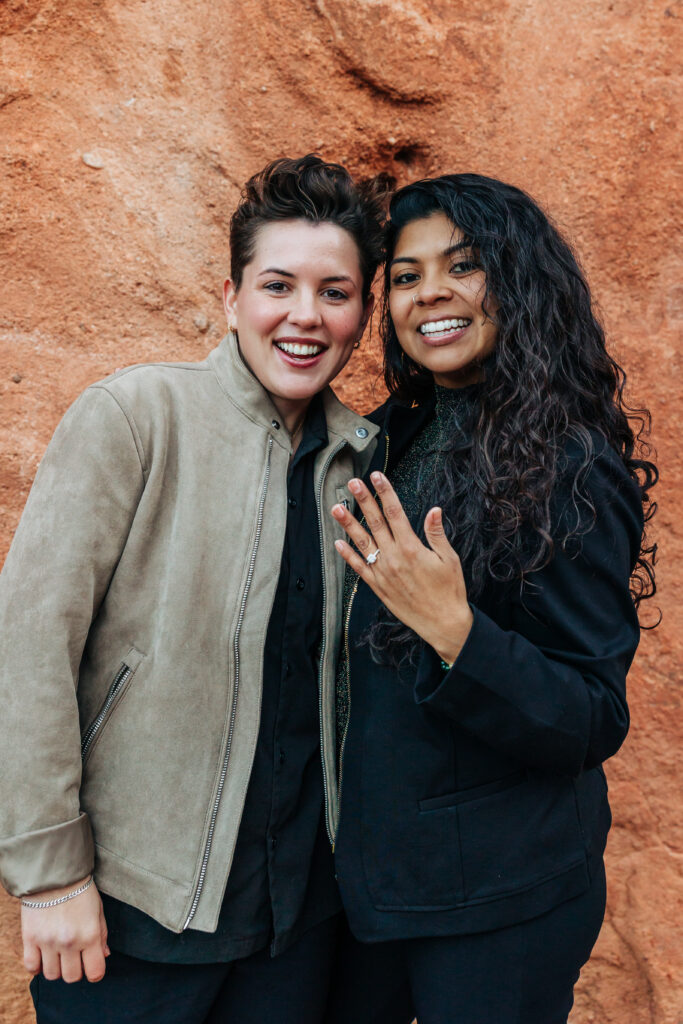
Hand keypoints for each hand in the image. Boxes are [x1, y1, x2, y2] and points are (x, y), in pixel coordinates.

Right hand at [21, 876, 109, 982]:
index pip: (95, 972)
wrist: (54, 873)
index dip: (95, 973)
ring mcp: (48, 942)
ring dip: (56, 968)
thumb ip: (102, 935)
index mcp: (90, 935)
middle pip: (71, 977)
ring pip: (51, 975)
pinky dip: (37, 966)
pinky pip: (31, 967)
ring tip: (58, 954)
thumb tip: (104, 955)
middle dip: (75, 970)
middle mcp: (69, 942)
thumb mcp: (98, 909)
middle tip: (75, 957)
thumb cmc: (80, 890)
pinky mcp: (30, 938)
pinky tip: (43, 956)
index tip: (92, 966)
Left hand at [331, 472, 472, 664]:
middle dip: (363, 500)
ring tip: (336, 507)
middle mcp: (394, 558)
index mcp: (412, 548)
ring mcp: (384, 573)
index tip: (377, 477)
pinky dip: (348, 555)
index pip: (395, 513)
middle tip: (353, 483)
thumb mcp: (449, 559)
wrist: (443, 623)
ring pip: (362, 543)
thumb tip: (434, 509)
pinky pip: (359, 568)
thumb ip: (436, 533)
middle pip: (375, 523)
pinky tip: (338, 542)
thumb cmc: (450, 590)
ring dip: (348, 524)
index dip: (385, 492)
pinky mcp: (379, 587)